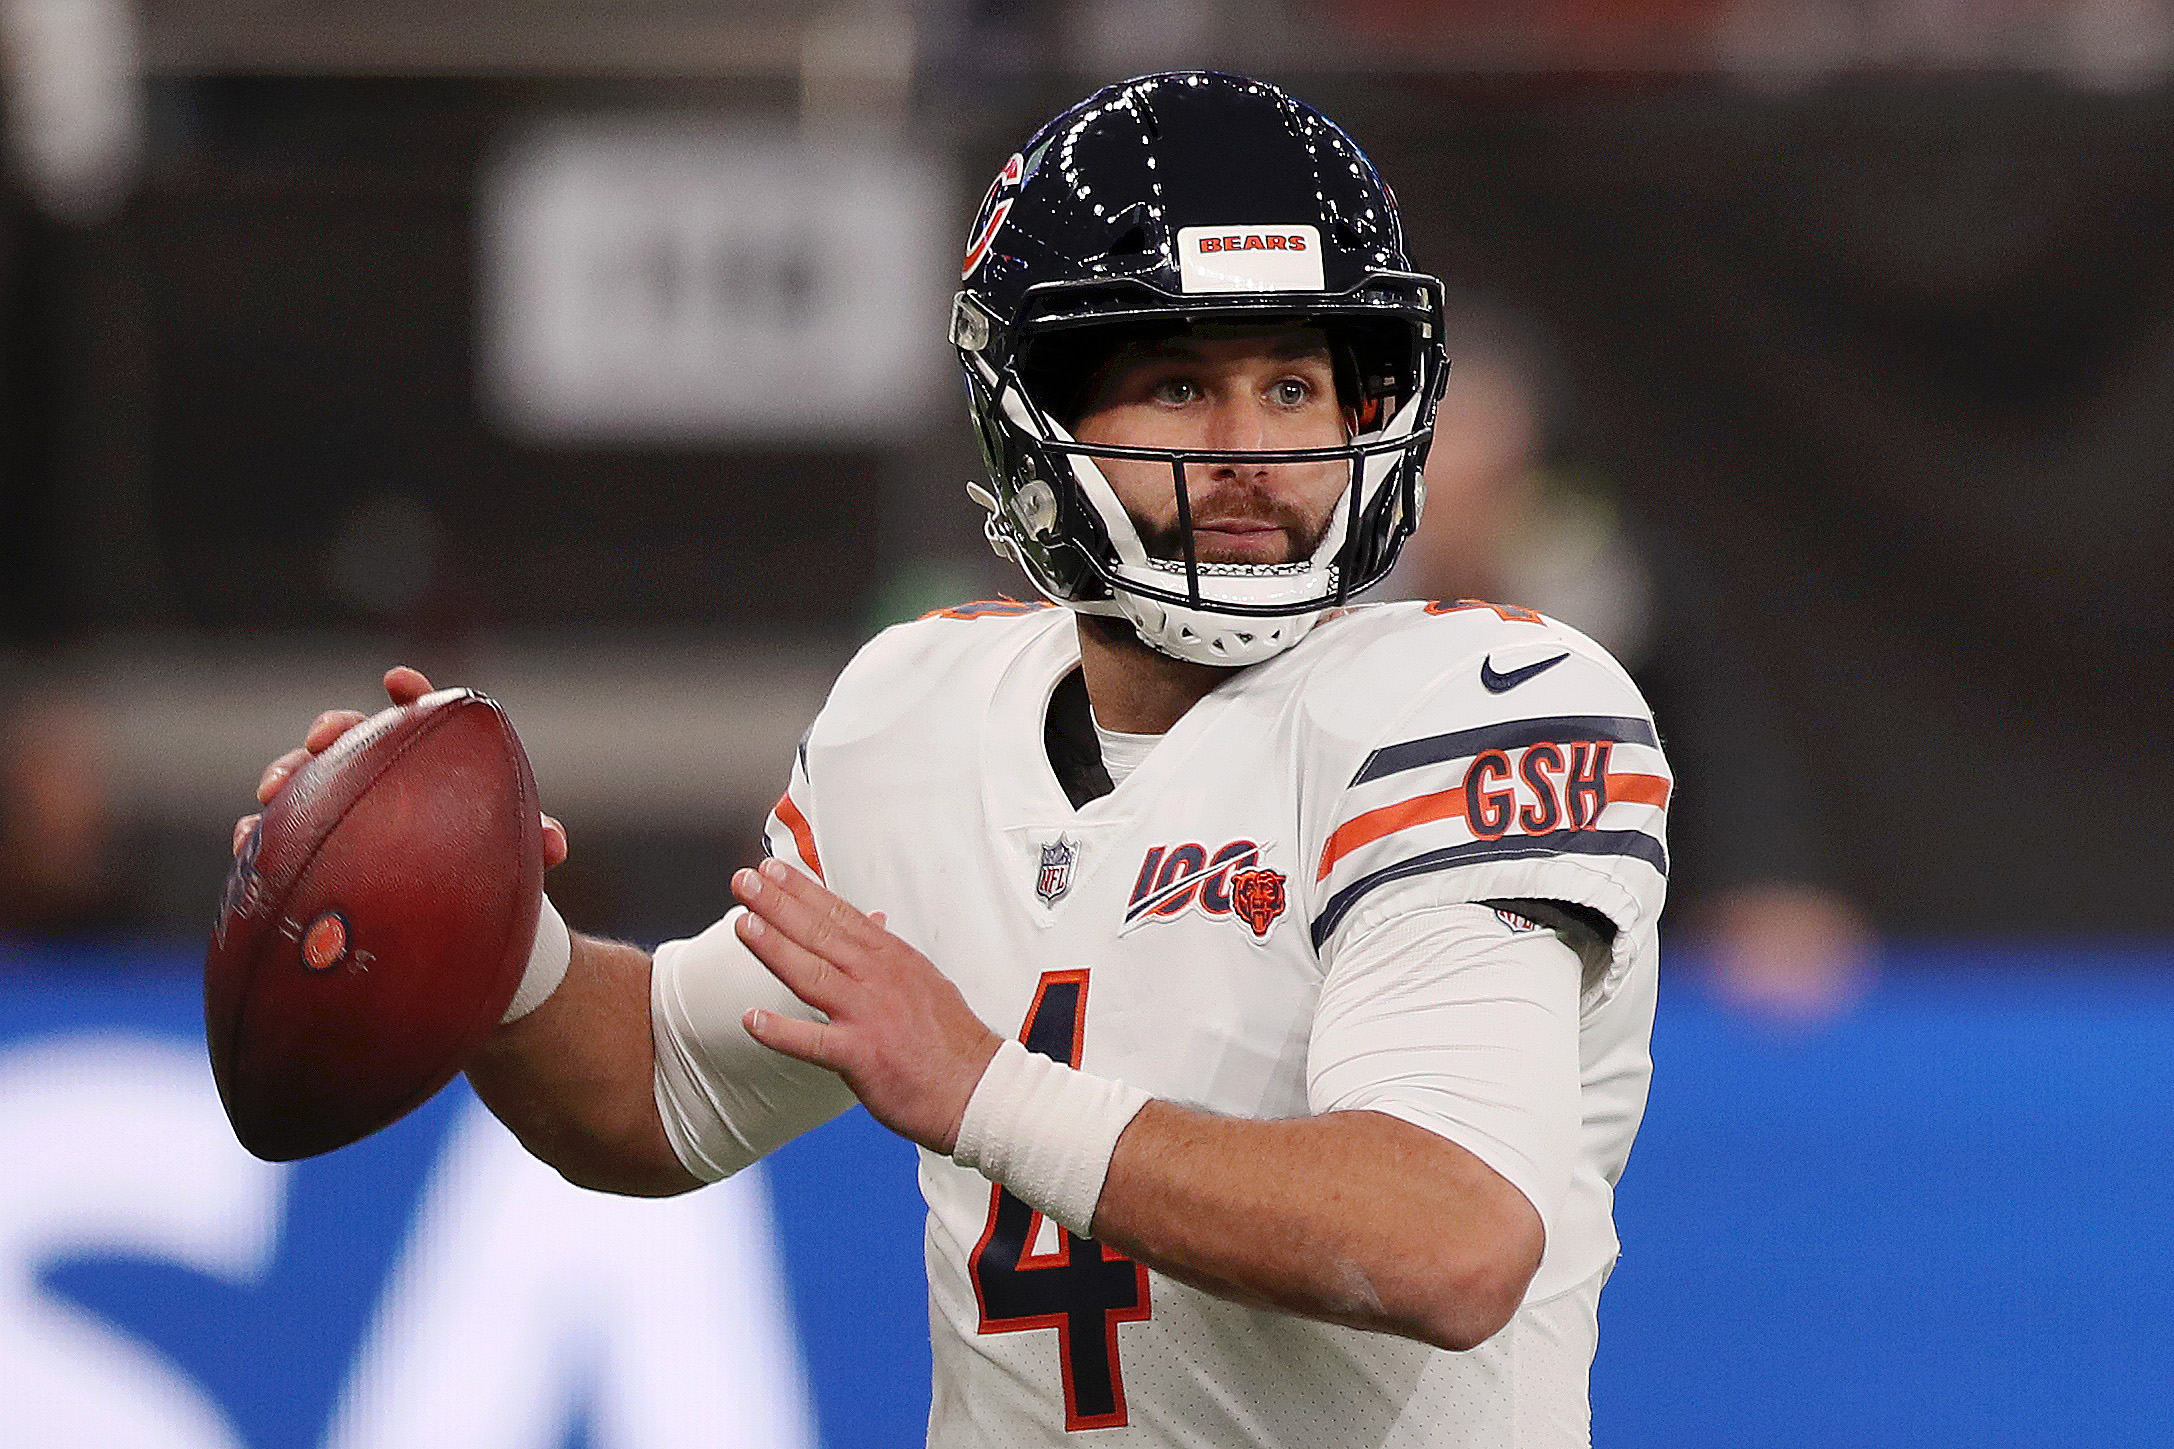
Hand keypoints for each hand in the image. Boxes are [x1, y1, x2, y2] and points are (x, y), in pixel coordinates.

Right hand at [231, 665, 568, 868]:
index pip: (421, 714)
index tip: (399, 681)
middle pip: (352, 734)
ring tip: (273, 792)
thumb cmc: (483, 864)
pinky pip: (277, 832)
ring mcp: (339, 803)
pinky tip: (245, 843)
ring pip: (304, 776)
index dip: (410, 693)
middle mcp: (380, 771)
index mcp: (430, 759)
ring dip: (285, 774)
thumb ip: (533, 841)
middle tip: (322, 740)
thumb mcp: (511, 854)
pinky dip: (258, 832)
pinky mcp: (309, 840)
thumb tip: (554, 844)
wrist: (448, 914)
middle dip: (334, 727)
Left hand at [732, 857, 1001, 1154]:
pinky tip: (752, 1019)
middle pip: (821, 933)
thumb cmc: (951, 1042)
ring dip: (774, 947)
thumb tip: (872, 922)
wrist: (979, 1089)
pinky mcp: (863, 1055)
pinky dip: (781, 1031)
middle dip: (779, 904)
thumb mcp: (923, 981)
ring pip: (813, 973)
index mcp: (892, 959)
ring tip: (743, 924)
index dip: (804, 890)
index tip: (774, 869)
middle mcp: (879, 979)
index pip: (841, 915)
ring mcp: (870, 1015)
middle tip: (746, 880)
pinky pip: (814, 1042)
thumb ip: (888, 954)